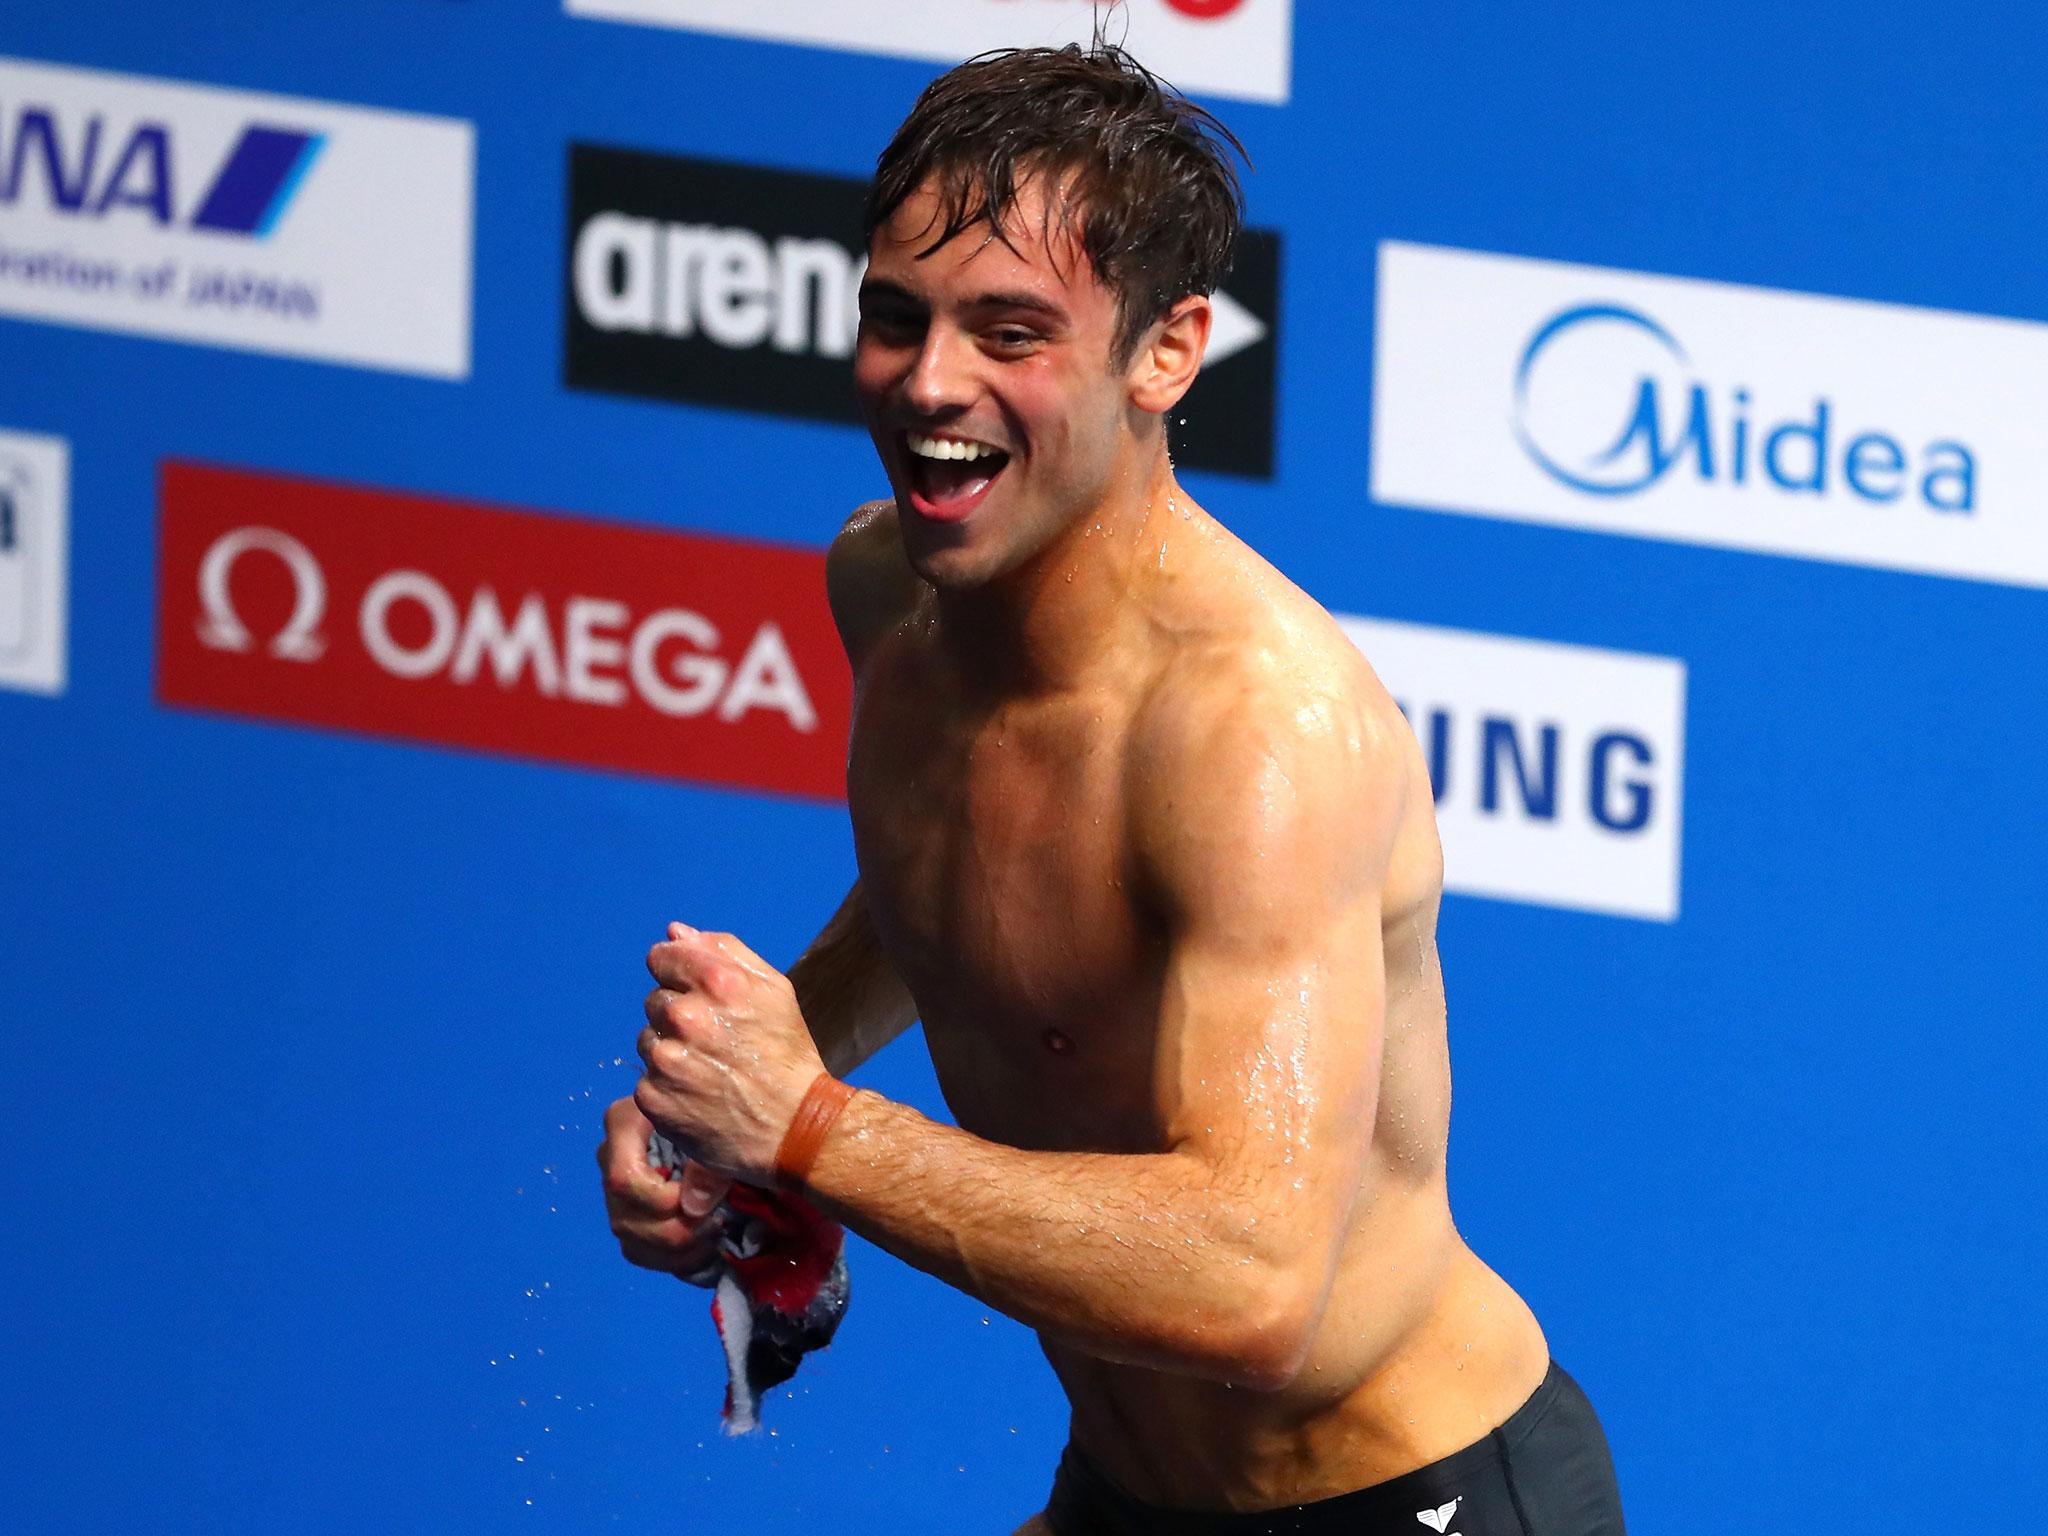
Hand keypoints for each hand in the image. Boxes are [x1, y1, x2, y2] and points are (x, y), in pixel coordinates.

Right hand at [596, 1095, 731, 1275]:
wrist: (715, 1108)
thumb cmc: (716, 1110)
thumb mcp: (715, 1127)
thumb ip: (706, 1164)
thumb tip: (694, 1206)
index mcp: (624, 1123)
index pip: (623, 1179)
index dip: (659, 1202)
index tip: (700, 1203)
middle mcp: (609, 1156)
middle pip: (624, 1219)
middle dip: (675, 1234)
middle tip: (717, 1226)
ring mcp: (615, 1187)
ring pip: (629, 1240)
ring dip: (676, 1253)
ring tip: (715, 1238)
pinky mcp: (628, 1211)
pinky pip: (638, 1251)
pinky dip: (673, 1260)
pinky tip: (706, 1251)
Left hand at [634, 923, 826, 1185]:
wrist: (794, 1129)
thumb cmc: (787, 1056)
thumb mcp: (774, 990)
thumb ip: (725, 951)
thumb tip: (676, 933)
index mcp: (717, 982)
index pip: (661, 957)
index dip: (678, 974)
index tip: (695, 995)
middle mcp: (686, 1017)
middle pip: (654, 1000)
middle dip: (677, 1016)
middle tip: (715, 1042)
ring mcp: (666, 1060)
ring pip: (647, 1039)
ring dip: (669, 1050)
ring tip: (707, 1071)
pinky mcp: (652, 1098)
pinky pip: (645, 1079)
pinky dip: (666, 1086)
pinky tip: (697, 1094)